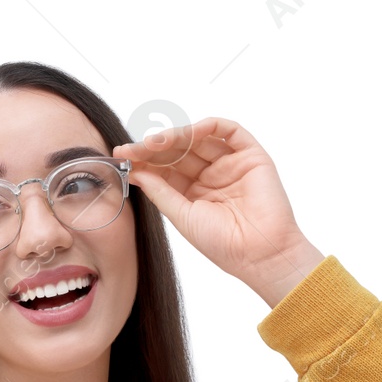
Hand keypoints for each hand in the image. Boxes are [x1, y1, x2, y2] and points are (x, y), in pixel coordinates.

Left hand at [113, 118, 323, 305]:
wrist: (259, 254)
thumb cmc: (223, 244)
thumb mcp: (182, 217)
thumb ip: (160, 192)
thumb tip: (136, 172)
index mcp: (193, 193)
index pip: (165, 169)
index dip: (144, 161)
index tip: (121, 157)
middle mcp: (211, 175)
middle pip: (178, 151)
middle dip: (153, 148)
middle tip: (131, 149)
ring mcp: (230, 164)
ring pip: (199, 139)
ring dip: (175, 137)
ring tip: (152, 142)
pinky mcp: (251, 156)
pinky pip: (229, 131)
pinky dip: (207, 127)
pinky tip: (187, 132)